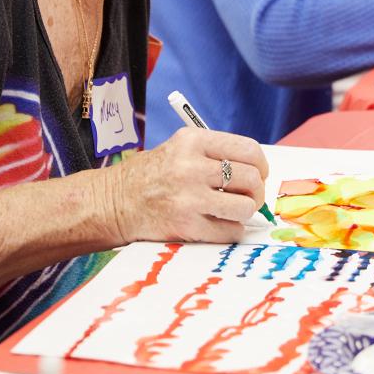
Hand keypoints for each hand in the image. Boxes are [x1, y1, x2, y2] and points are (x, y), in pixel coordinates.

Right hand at [108, 126, 269, 243]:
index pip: (248, 150)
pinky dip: (232, 231)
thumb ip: (215, 154)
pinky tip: (220, 225)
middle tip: (249, 197)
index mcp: (193, 142)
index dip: (261, 165)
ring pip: (245, 207)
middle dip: (256, 191)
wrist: (112, 202)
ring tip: (233, 212)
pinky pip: (230, 231)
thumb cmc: (152, 175)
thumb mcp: (180, 149)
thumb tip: (257, 171)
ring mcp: (188, 198)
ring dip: (245, 212)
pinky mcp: (186, 226)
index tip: (259, 174)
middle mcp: (191, 167)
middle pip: (251, 179)